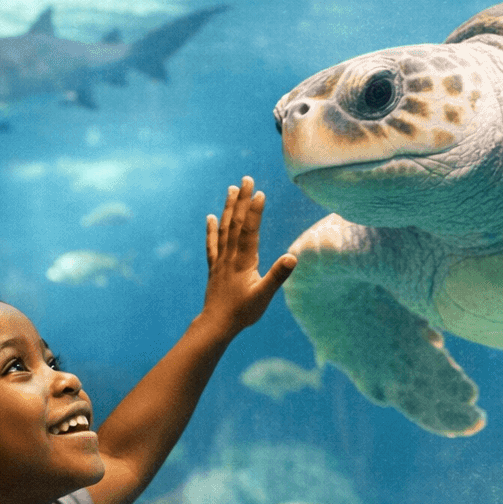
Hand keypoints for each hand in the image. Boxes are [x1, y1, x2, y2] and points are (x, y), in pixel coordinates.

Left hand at [201, 176, 295, 334]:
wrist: (216, 324)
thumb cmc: (242, 312)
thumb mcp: (264, 296)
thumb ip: (277, 276)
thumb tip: (292, 257)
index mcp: (244, 261)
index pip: (250, 230)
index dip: (255, 211)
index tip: (259, 192)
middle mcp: (230, 256)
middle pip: (236, 223)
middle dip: (242, 200)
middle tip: (246, 179)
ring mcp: (221, 260)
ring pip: (224, 229)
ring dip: (229, 208)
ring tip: (231, 189)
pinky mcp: (214, 267)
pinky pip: (212, 244)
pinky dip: (212, 229)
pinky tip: (211, 217)